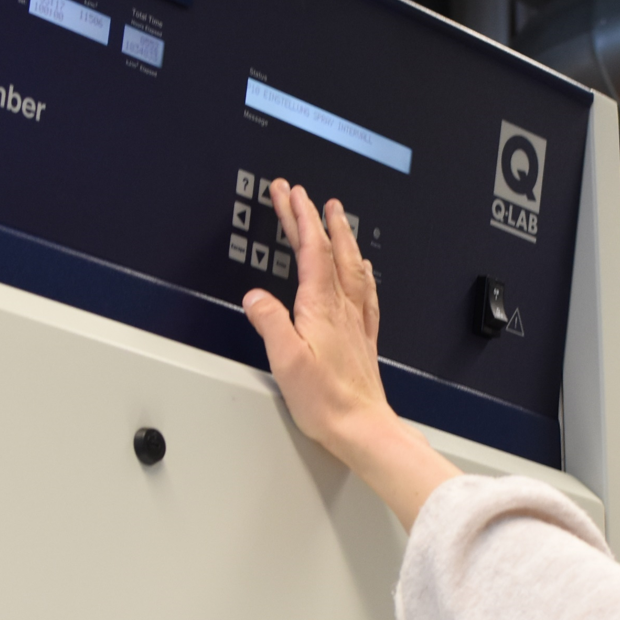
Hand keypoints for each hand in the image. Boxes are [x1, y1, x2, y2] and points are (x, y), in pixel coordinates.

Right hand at [237, 178, 453, 523]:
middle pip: (330, 250)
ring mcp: (355, 319)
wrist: (361, 425)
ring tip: (336, 215)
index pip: (310, 250)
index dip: (299, 217)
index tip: (288, 193)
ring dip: (341, 235)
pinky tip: (362, 267)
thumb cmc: (326, 400)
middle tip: (302, 194)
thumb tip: (255, 296)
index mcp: (321, 307)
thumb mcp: (286, 360)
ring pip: (350, 264)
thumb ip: (270, 322)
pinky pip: (363, 290)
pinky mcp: (361, 335)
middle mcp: (342, 307)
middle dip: (314, 218)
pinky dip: (359, 269)